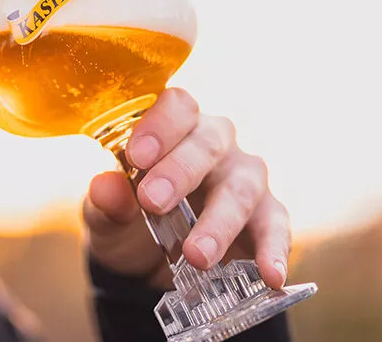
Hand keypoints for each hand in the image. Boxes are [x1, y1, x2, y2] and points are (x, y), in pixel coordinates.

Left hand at [82, 88, 290, 290]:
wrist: (146, 264)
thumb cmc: (129, 218)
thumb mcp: (106, 215)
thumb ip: (105, 201)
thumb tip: (106, 188)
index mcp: (175, 128)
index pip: (176, 107)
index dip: (159, 126)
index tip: (136, 157)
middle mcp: (215, 144)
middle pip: (209, 143)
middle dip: (180, 171)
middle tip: (153, 202)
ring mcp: (244, 178)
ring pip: (241, 187)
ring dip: (219, 222)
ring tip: (196, 256)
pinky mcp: (267, 216)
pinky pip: (276, 226)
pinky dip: (274, 249)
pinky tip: (270, 274)